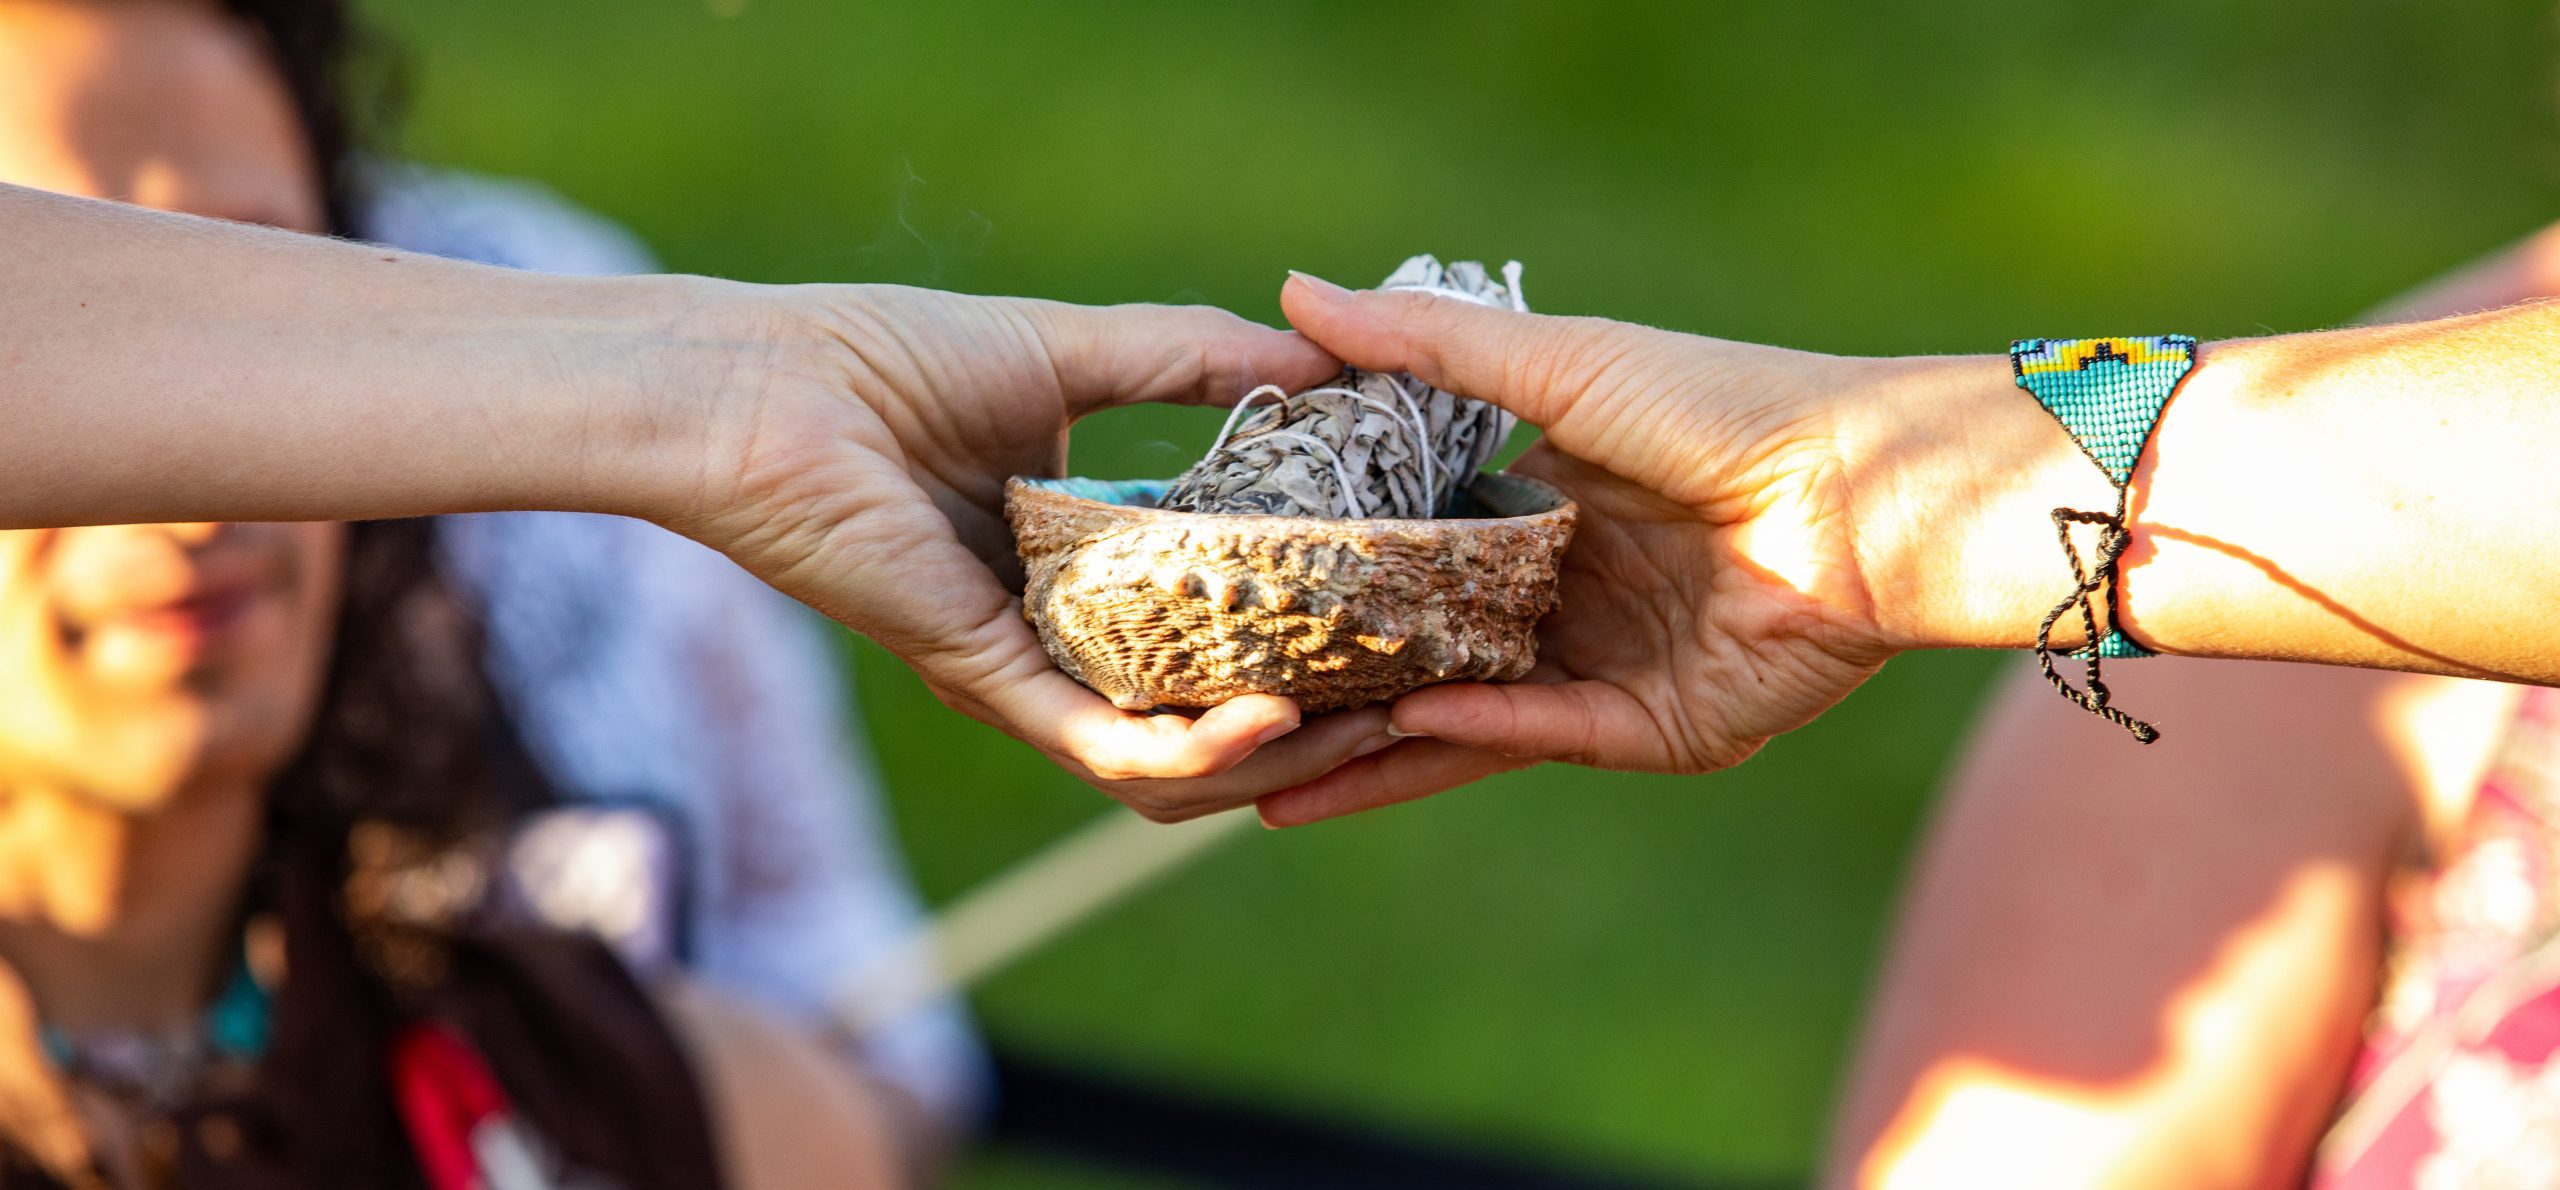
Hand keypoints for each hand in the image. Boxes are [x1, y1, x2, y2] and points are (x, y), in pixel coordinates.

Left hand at [663, 283, 1385, 818]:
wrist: (766, 385)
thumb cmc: (890, 358)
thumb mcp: (1076, 351)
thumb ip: (1196, 360)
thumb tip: (1321, 356)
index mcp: (1081, 564)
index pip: (1211, 625)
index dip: (1303, 632)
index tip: (1392, 611)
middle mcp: (1059, 632)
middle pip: (1200, 716)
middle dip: (1311, 724)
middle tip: (1401, 697)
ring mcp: (1023, 669)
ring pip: (1162, 761)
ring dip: (1269, 758)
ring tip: (1355, 723)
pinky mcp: (985, 678)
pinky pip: (1103, 746)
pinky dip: (1191, 751)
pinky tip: (1272, 718)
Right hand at [1256, 275, 1912, 824]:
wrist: (1861, 487)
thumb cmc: (1720, 408)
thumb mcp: (1556, 364)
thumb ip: (1424, 346)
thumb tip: (1292, 291)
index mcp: (1543, 511)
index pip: (1411, 556)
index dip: (1331, 576)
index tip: (1237, 592)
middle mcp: (1566, 595)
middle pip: (1426, 653)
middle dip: (1338, 687)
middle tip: (1226, 712)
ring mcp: (1605, 668)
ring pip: (1467, 722)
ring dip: (1378, 750)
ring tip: (1270, 786)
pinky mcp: (1653, 728)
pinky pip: (1544, 734)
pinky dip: (1477, 736)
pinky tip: (1404, 727)